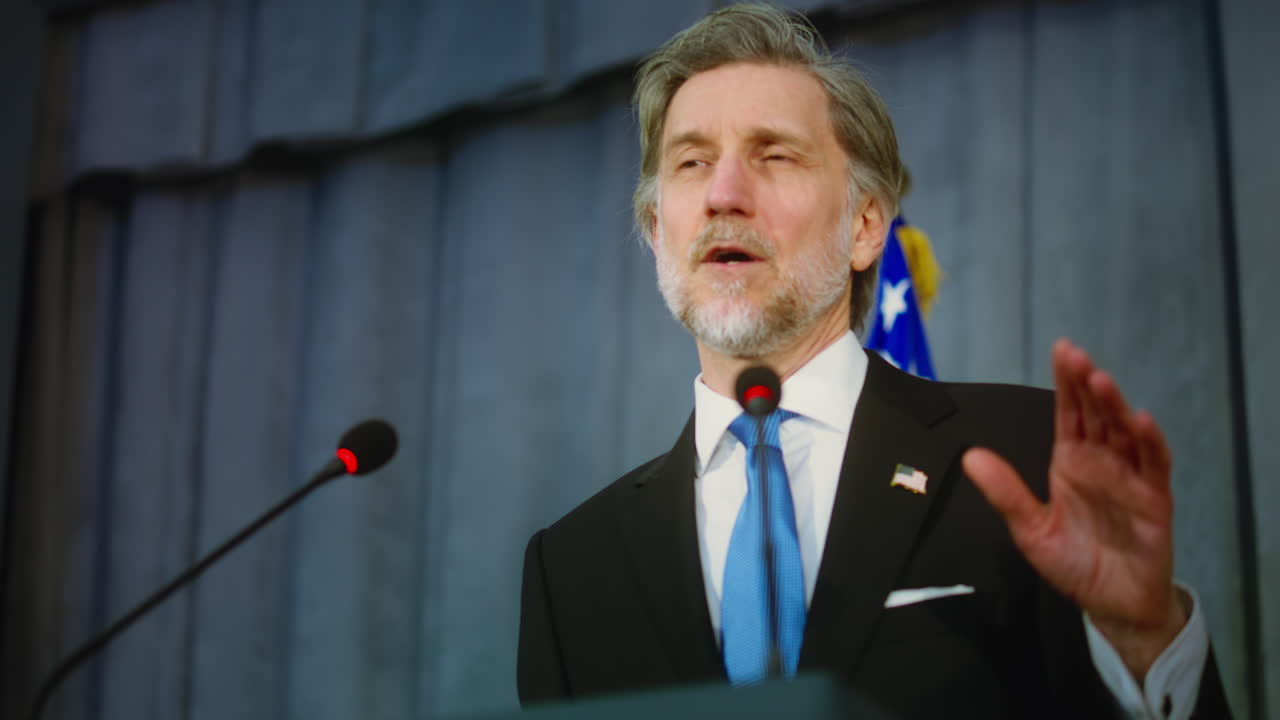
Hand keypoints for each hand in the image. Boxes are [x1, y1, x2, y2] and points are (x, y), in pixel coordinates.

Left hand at [963, 339, 1187, 680]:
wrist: (1111, 604)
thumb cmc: (1073, 562)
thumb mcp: (1029, 529)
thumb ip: (1005, 493)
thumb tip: (970, 456)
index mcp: (1072, 462)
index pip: (1069, 414)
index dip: (1067, 383)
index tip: (1062, 350)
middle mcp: (1103, 462)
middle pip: (1097, 414)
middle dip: (1087, 384)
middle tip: (1076, 356)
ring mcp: (1130, 478)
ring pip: (1125, 433)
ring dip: (1115, 405)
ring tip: (1100, 380)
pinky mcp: (1154, 500)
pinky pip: (1154, 466)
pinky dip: (1150, 443)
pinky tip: (1140, 420)